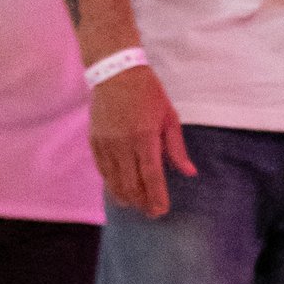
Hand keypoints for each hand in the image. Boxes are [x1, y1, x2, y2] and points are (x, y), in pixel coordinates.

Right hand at [89, 62, 193, 216]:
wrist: (115, 72)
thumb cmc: (147, 92)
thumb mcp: (169, 116)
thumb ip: (177, 148)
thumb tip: (189, 173)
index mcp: (145, 137)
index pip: (151, 176)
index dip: (156, 197)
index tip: (161, 211)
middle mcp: (123, 144)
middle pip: (131, 184)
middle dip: (141, 202)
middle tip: (150, 211)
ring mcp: (106, 143)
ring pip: (113, 181)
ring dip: (125, 197)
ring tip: (134, 204)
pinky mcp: (94, 141)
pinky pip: (102, 170)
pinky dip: (110, 183)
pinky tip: (118, 189)